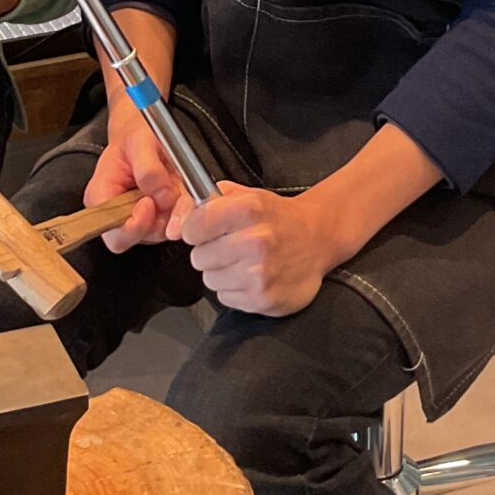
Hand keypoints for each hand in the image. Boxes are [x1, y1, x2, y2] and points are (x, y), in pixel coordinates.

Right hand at [86, 92, 189, 248]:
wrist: (143, 130)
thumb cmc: (134, 135)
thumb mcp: (139, 141)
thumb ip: (148, 169)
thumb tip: (161, 196)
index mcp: (102, 198)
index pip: (115, 235)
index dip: (135, 226)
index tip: (149, 202)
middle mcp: (118, 214)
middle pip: (142, 237)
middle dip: (161, 218)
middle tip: (170, 191)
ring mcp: (140, 217)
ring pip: (162, 231)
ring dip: (176, 210)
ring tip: (175, 182)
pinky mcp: (158, 216)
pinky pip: (175, 221)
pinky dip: (183, 207)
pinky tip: (180, 187)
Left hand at [169, 182, 345, 316]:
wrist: (318, 238)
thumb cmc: (277, 218)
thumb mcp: (247, 195)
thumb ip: (209, 200)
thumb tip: (177, 222)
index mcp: (247, 209)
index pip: (193, 228)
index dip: (196, 230)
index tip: (205, 230)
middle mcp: (254, 241)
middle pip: (198, 258)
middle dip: (210, 253)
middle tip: (231, 248)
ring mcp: (259, 273)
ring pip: (210, 279)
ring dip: (222, 273)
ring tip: (244, 263)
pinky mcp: (263, 298)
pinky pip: (226, 297)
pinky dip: (236, 290)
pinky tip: (253, 277)